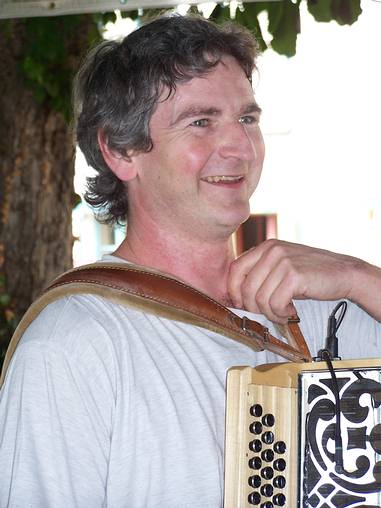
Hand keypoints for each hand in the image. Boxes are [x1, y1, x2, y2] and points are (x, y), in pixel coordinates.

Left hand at [228, 239, 378, 323]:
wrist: (344, 273)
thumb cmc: (311, 274)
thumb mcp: (281, 265)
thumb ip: (260, 272)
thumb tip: (236, 295)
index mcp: (266, 246)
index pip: (235, 269)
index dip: (233, 291)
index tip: (241, 305)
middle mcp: (272, 250)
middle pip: (245, 287)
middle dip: (253, 307)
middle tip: (268, 312)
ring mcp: (283, 261)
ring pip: (260, 298)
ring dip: (270, 313)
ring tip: (283, 312)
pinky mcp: (294, 275)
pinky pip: (274, 304)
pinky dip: (281, 314)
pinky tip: (291, 311)